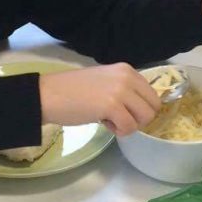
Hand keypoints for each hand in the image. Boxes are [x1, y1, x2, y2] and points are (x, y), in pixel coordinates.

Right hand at [39, 63, 160, 135]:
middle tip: (118, 119)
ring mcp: (121, 90)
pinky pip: (129, 127)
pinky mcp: (112, 106)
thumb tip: (140, 108)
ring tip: (110, 121)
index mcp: (127, 70)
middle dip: (138, 119)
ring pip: (145, 118)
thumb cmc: (73, 90)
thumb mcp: (105, 81)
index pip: (152, 94)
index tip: (124, 112)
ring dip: (129, 125)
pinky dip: (119, 131)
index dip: (141, 109)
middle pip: (153, 107)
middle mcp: (127, 77)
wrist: (48, 95)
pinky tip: (104, 123)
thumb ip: (124, 89)